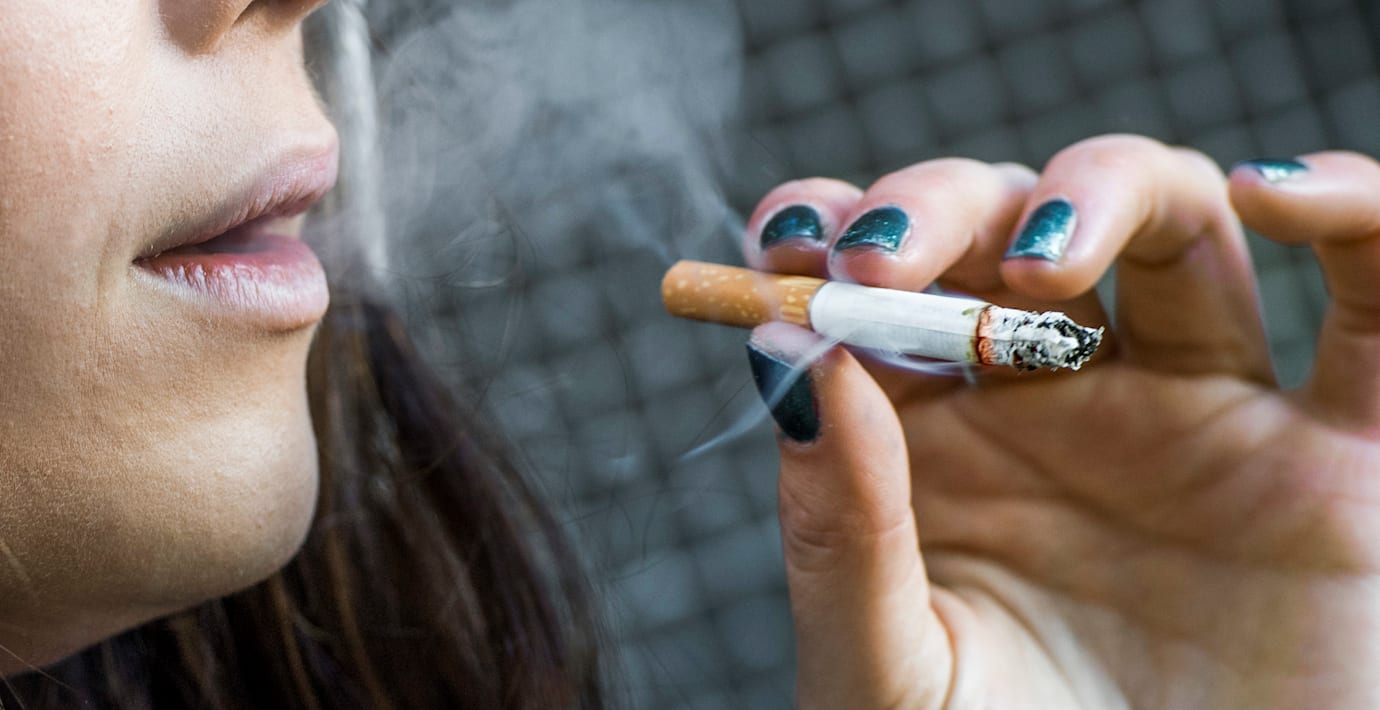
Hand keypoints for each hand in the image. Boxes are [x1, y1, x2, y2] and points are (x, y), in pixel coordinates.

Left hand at [743, 135, 1379, 708]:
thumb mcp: (886, 670)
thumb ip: (839, 527)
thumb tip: (790, 359)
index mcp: (940, 440)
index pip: (882, 288)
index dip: (830, 234)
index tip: (786, 242)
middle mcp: (1061, 403)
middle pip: (1010, 229)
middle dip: (943, 209)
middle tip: (881, 259)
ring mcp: (1195, 414)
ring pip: (1171, 224)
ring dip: (1101, 192)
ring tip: (1040, 268)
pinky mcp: (1331, 459)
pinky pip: (1372, 306)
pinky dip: (1353, 219)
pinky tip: (1279, 197)